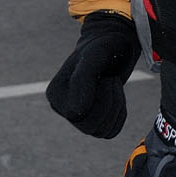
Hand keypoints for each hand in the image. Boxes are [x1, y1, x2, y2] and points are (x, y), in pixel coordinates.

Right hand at [45, 13, 141, 138]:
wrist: (116, 44)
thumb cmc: (104, 46)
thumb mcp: (94, 56)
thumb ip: (83, 80)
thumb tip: (76, 113)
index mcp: (55, 94)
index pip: (78, 115)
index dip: (98, 97)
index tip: (100, 74)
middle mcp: (63, 108)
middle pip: (91, 127)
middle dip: (109, 102)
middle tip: (109, 79)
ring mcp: (79, 117)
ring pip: (102, 132)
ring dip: (116, 107)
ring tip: (112, 84)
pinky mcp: (95, 121)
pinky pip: (111, 132)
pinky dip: (120, 114)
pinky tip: (117, 95)